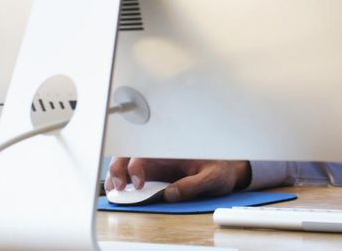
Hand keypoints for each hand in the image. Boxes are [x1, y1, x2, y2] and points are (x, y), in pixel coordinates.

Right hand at [105, 158, 250, 201]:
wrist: (226, 170)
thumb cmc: (220, 168)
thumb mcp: (212, 176)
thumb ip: (193, 185)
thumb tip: (170, 193)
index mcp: (173, 147)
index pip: (147, 151)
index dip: (136, 166)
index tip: (138, 183)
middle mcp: (161, 152)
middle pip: (130, 153)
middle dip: (118, 168)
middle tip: (119, 187)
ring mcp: (156, 162)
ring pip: (127, 161)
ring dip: (117, 174)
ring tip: (114, 190)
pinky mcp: (154, 172)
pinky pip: (133, 173)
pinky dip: (122, 180)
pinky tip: (119, 190)